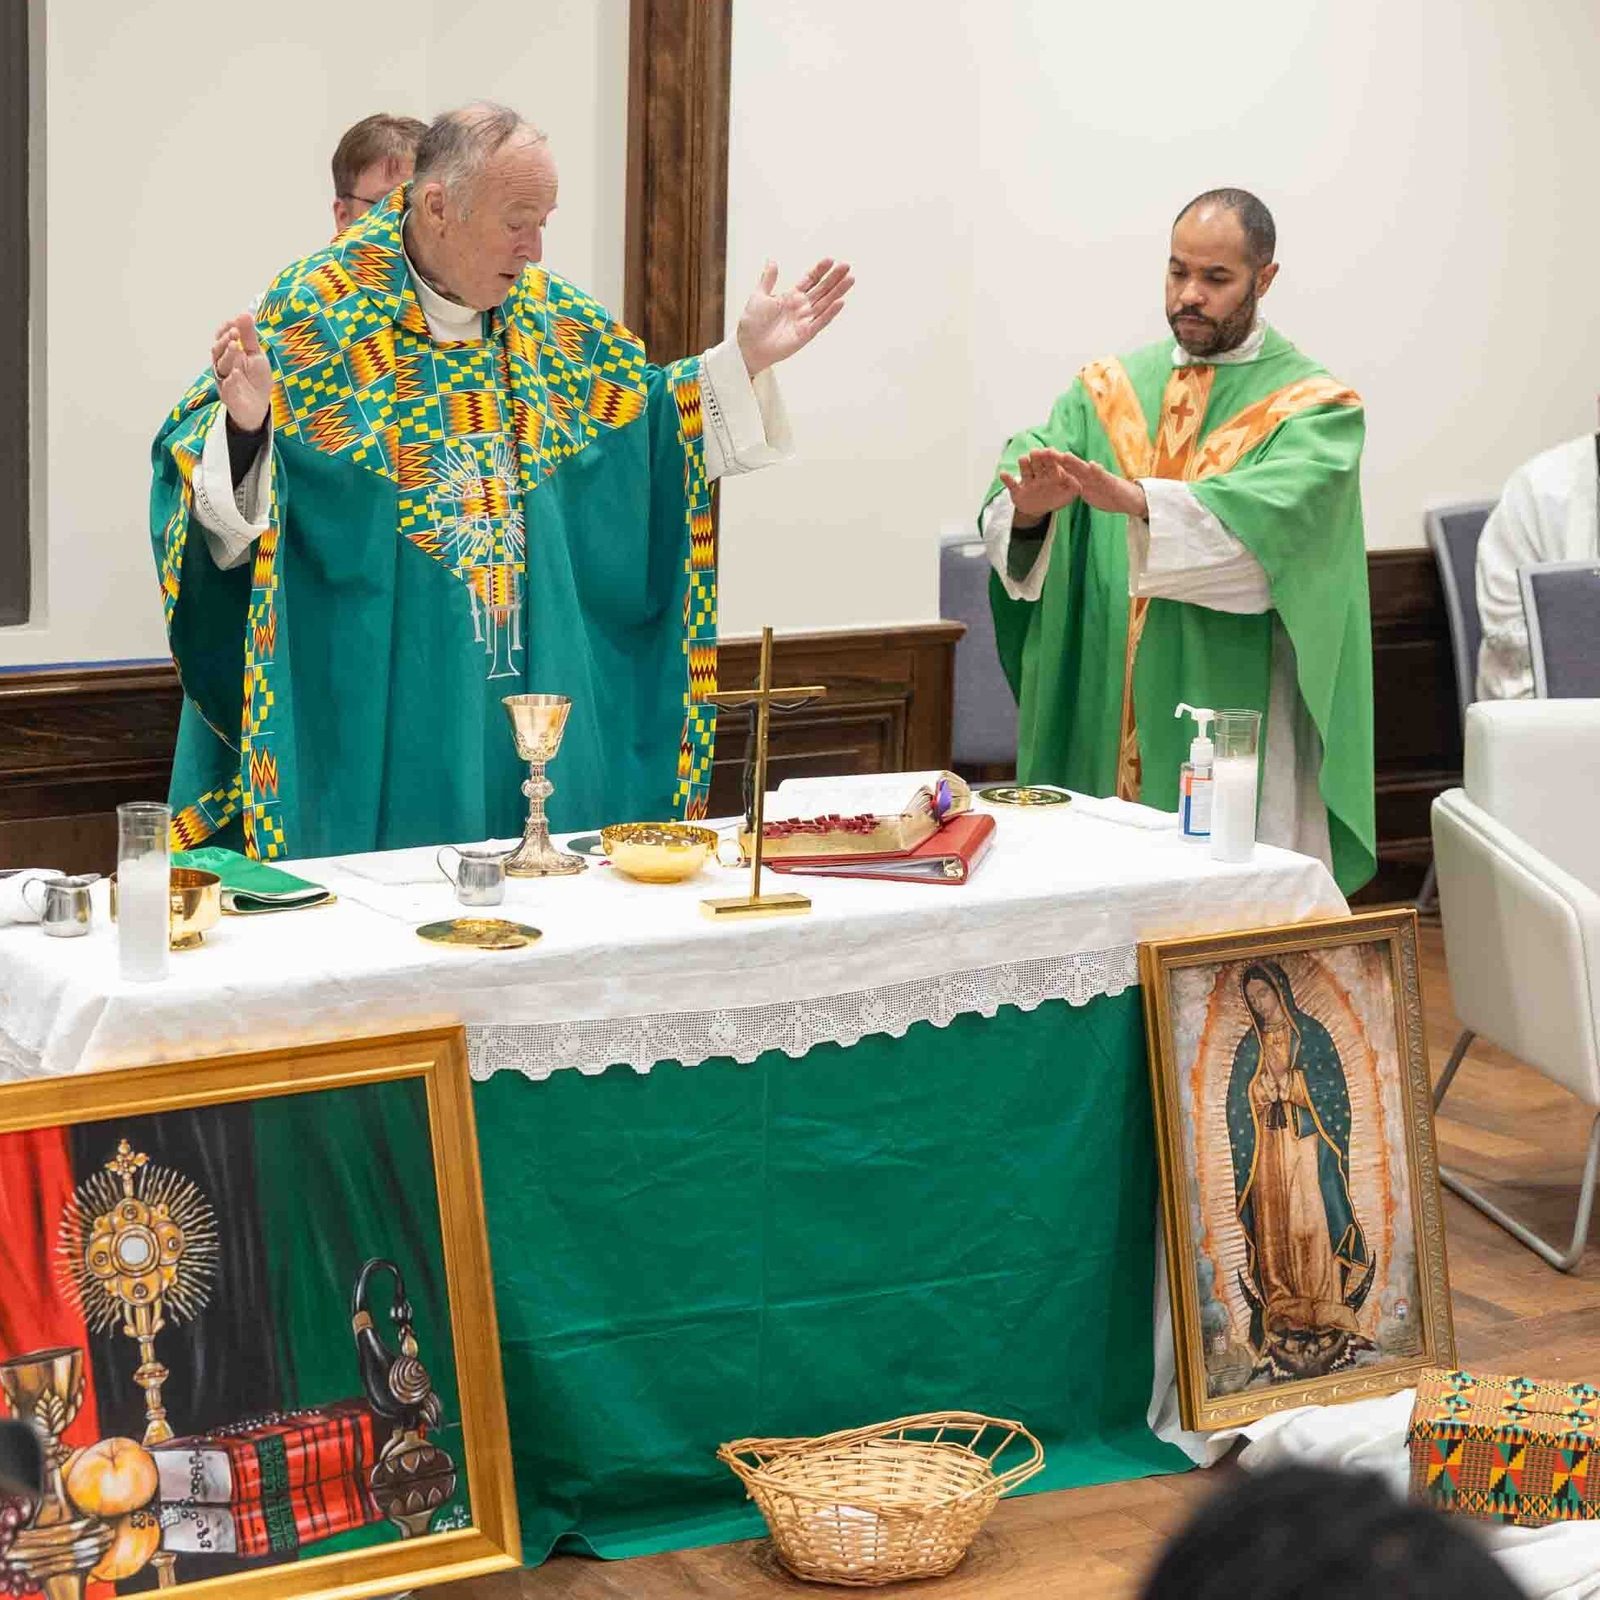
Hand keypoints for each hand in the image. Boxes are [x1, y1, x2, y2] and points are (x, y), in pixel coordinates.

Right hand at [211, 313, 271, 432]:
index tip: (233, 322)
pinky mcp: (229, 397)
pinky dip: (231, 380)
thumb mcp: (256, 354)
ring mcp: (225, 381)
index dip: (225, 330)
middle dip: (225, 341)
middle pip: (217, 351)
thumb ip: (249, 336)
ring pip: (221, 367)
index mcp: (228, 354)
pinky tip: (236, 373)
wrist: (259, 405)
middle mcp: (222, 366)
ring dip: (228, 356)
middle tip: (235, 333)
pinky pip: (227, 388)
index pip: (221, 338)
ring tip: (236, 346)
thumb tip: (245, 313)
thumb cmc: (256, 378)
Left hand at [736, 258, 853, 376]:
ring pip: (825, 303)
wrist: (749, 346)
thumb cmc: (753, 323)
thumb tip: (772, 260)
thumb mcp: (759, 295)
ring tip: (850, 279)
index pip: (810, 280)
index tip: (830, 260)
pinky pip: (820, 322)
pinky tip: (840, 302)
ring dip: (838, 292)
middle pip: (822, 290)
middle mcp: (801, 307)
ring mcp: (805, 320)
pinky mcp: (806, 334)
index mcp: (791, 296)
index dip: (819, 270)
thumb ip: (768, 279)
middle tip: (846, 266)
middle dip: (834, 278)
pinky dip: (830, 313)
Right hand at [999, 449, 1080, 522]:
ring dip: (1024, 464)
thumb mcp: (1067, 495)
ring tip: (1023, 459)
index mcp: (1052, 474)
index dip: (1051, 458)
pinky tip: (1003, 474)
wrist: (1037, 509)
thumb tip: (1080, 485)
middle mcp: (1039, 475)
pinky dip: (1007, 479)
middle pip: (1038, 465)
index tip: (1052, 451)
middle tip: (1037, 451)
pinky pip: (1011, 484)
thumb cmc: (1054, 499)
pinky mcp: (1017, 491)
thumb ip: (1074, 489)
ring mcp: (1028, 482)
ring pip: (1025, 471)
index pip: (1052, 464)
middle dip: (1037, 458)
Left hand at [1056, 454, 1148, 520]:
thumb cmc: (1109, 496)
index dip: (1055, 466)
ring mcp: (1100, 478)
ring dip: (1076, 462)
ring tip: (1065, 455)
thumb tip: (1065, 482)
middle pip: (1073, 467)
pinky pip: (1103, 477)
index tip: (1041, 460)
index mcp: (1084, 480)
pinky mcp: (1111, 483)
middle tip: (1047, 452)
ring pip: (1086, 469)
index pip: (1067, 471)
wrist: (1129, 501)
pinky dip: (1097, 470)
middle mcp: (1090, 476)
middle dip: (1060, 460)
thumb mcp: (1089, 493)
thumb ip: (1078, 486)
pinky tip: (1092, 465)